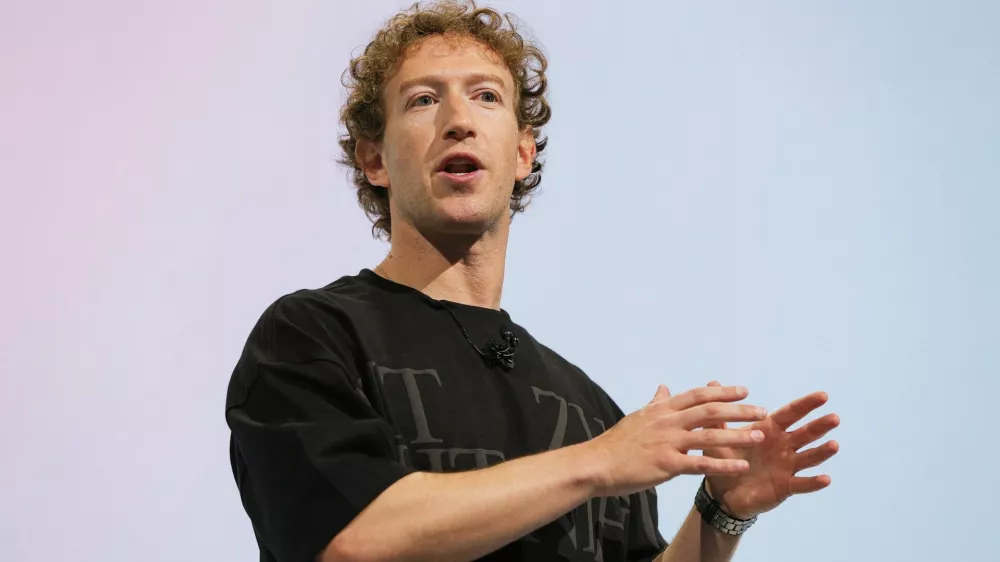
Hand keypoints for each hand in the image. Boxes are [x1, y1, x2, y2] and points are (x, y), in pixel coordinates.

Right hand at [586, 384, 767, 497]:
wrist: (597, 463)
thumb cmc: (617, 442)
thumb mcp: (638, 416)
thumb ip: (656, 402)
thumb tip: (664, 387)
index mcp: (662, 409)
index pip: (698, 395)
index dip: (722, 391)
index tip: (744, 390)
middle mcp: (668, 422)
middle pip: (710, 410)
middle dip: (739, 409)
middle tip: (762, 410)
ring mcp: (668, 442)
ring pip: (709, 435)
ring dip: (737, 435)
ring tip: (759, 435)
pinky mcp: (666, 465)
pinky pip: (700, 463)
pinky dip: (723, 463)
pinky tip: (741, 465)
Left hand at [703, 381, 839, 518]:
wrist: (722, 491)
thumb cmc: (725, 458)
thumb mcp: (719, 436)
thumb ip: (718, 412)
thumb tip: (712, 383)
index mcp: (769, 430)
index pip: (790, 414)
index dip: (806, 405)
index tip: (823, 395)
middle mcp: (782, 446)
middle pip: (805, 434)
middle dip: (819, 425)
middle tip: (834, 417)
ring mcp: (786, 466)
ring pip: (808, 457)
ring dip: (822, 452)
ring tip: (834, 445)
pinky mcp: (785, 486)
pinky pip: (802, 484)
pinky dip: (814, 482)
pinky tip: (826, 478)